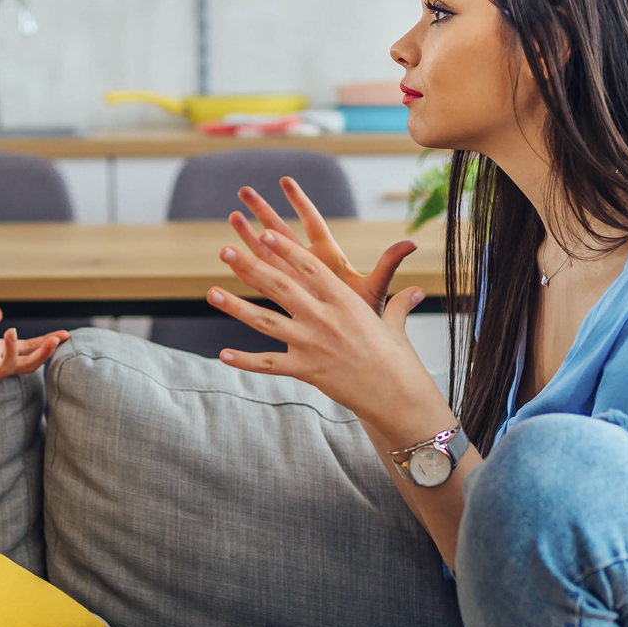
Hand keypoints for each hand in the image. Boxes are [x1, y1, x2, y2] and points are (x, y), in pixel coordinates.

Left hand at [208, 180, 449, 431]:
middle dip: (250, 266)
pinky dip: (245, 361)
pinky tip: (223, 355)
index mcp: (344, 299)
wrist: (397, 394)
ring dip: (236, 306)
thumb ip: (398, 302)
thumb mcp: (394, 324)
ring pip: (266, 321)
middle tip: (225, 249)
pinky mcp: (305, 370)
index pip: (308, 266)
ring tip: (211, 293)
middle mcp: (325, 317)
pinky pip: (269, 364)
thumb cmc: (397, 358)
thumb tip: (416, 290)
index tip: (262, 232)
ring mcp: (312, 343)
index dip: (283, 248)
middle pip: (280, 286)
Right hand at [237, 179, 416, 311]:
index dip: (300, 202)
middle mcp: (307, 266)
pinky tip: (227, 260)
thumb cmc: (367, 316)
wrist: (356, 348)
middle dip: (263, 212)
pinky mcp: (283, 301)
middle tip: (244, 191)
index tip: (285, 181)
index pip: (313, 223)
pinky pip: (260, 284)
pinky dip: (244, 272)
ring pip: (265, 255)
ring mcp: (293, 282)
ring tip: (230, 218)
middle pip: (282, 233)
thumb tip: (411, 243)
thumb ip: (388, 265)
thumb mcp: (375, 289)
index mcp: (329, 258)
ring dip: (247, 237)